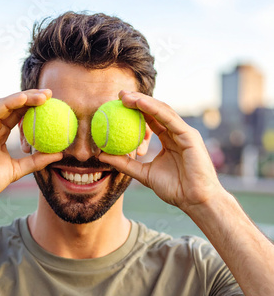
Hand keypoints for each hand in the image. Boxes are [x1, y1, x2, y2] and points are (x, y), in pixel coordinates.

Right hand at [0, 90, 61, 206]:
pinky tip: (23, 98)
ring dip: (24, 97)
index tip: (54, 105)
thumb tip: (59, 154)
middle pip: (13, 107)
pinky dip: (8, 102)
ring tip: (43, 96)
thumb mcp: (16, 170)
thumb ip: (35, 161)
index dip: (35, 108)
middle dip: (32, 97)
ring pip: (5, 105)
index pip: (19, 116)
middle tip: (51, 94)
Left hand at [99, 91, 222, 212]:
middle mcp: (177, 133)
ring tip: (125, 96)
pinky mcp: (190, 135)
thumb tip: (101, 155)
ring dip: (143, 101)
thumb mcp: (143, 174)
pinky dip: (154, 109)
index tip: (116, 106)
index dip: (134, 111)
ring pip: (162, 111)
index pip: (150, 120)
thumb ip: (125, 163)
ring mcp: (184, 132)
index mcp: (169, 140)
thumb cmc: (175, 189)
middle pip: (156, 111)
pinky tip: (139, 102)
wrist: (195, 201)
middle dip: (137, 100)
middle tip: (119, 95)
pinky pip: (169, 118)